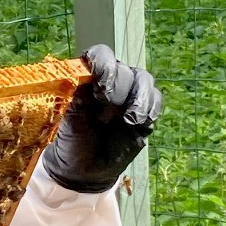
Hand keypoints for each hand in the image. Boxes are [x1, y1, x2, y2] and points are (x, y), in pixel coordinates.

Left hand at [41, 44, 161, 193]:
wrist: (87, 170)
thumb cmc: (73, 142)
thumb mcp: (69, 123)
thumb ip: (77, 102)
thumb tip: (84, 84)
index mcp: (90, 78)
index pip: (101, 55)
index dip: (104, 64)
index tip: (99, 85)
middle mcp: (112, 81)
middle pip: (124, 69)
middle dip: (119, 86)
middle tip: (108, 104)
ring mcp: (130, 95)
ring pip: (144, 80)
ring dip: (139, 98)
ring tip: (129, 119)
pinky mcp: (144, 112)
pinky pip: (155, 100)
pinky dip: (150, 108)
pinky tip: (139, 123)